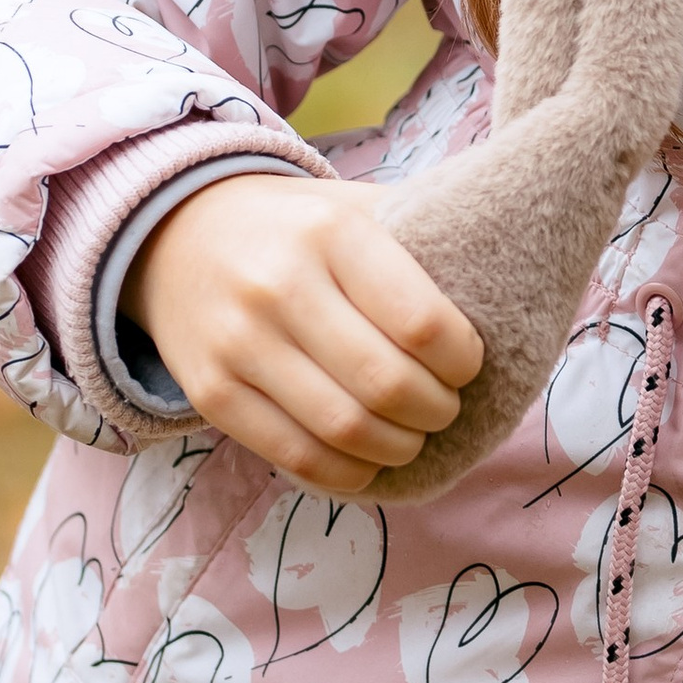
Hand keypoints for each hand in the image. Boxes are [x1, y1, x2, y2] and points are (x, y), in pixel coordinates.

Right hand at [129, 174, 483, 493]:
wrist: (174, 232)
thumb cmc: (295, 228)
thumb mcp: (352, 209)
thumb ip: (419, 241)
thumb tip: (508, 283)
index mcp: (333, 233)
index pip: (423, 322)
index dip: (463, 361)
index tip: (468, 364)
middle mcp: (281, 286)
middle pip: (387, 385)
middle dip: (435, 412)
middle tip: (445, 408)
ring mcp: (239, 343)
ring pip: (343, 429)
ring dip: (396, 448)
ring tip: (411, 437)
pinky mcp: (211, 391)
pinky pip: (293, 454)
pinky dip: (344, 473)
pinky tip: (365, 461)